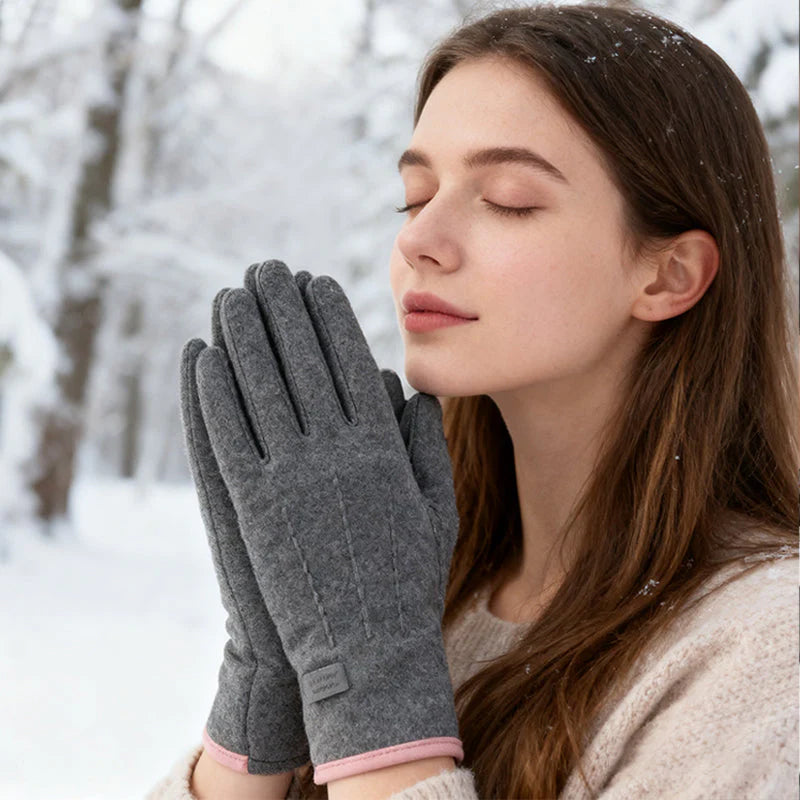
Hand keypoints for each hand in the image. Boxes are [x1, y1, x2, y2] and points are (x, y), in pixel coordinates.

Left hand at [193, 260, 462, 784]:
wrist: (369, 650)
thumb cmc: (407, 579)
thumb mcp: (435, 510)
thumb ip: (425, 446)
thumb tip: (409, 389)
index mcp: (383, 446)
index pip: (352, 361)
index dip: (331, 317)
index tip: (316, 281)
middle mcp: (338, 450)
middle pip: (303, 360)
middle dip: (284, 307)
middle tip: (267, 269)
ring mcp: (293, 476)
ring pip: (262, 387)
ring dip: (244, 334)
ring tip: (232, 296)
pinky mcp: (255, 506)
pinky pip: (229, 436)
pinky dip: (214, 392)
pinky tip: (204, 357)